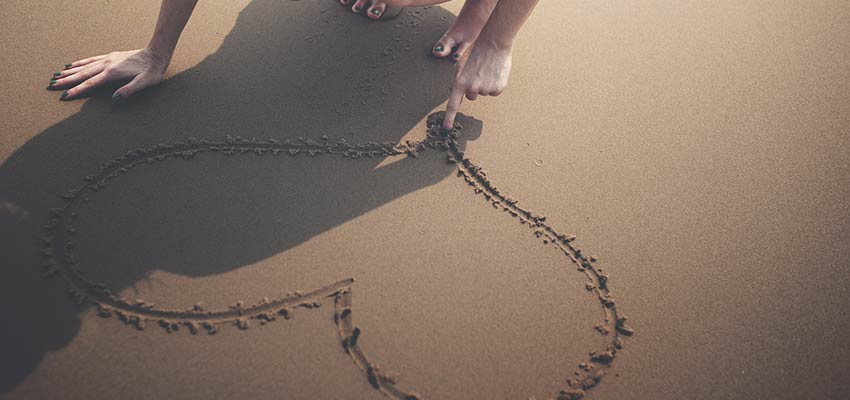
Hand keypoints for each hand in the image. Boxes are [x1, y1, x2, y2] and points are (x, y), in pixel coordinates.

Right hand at [48, 47, 168, 101]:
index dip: (77, 90)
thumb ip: (129, 90)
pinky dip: (80, 63)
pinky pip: (91, 60)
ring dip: (70, 71)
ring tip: (56, 75)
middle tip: (51, 85)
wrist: (156, 54)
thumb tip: (114, 99)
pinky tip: (72, 64)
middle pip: (83, 74)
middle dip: (67, 80)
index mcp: (113, 73)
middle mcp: (107, 64)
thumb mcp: (145, 83)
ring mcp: (108, 59)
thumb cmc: (152, 71)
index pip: (91, 83)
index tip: (64, 95)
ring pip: (85, 66)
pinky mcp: (110, 56)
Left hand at [442, 40, 511, 130]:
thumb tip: (458, 91)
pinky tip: (495, 72)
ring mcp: (485, 89)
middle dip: (474, 86)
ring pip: (484, 92)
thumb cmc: (476, 51)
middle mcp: (471, 89)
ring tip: (487, 69)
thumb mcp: (461, 64)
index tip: (446, 129)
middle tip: (478, 71)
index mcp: (460, 83)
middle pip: (471, 96)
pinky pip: (494, 91)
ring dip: (485, 83)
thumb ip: (458, 80)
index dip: (449, 118)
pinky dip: (495, 83)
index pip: (452, 105)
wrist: (493, 42)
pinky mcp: (497, 88)